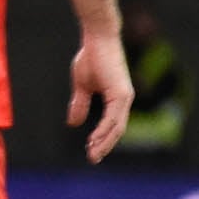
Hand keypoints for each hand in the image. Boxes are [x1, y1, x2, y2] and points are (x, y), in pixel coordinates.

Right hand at [69, 27, 132, 161]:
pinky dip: (104, 131)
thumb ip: (80, 104)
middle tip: (93, 159)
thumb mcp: (82, 86)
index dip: (103, 139)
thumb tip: (74, 124)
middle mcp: (124, 100)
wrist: (97, 39)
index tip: (91, 152)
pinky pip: (114, 118)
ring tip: (93, 154)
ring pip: (117, 127)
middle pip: (117, 130)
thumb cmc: (91, 57)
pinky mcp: (121, 93)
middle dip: (104, 146)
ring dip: (105, 142)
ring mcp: (124, 97)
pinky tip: (95, 140)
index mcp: (117, 99)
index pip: (113, 125)